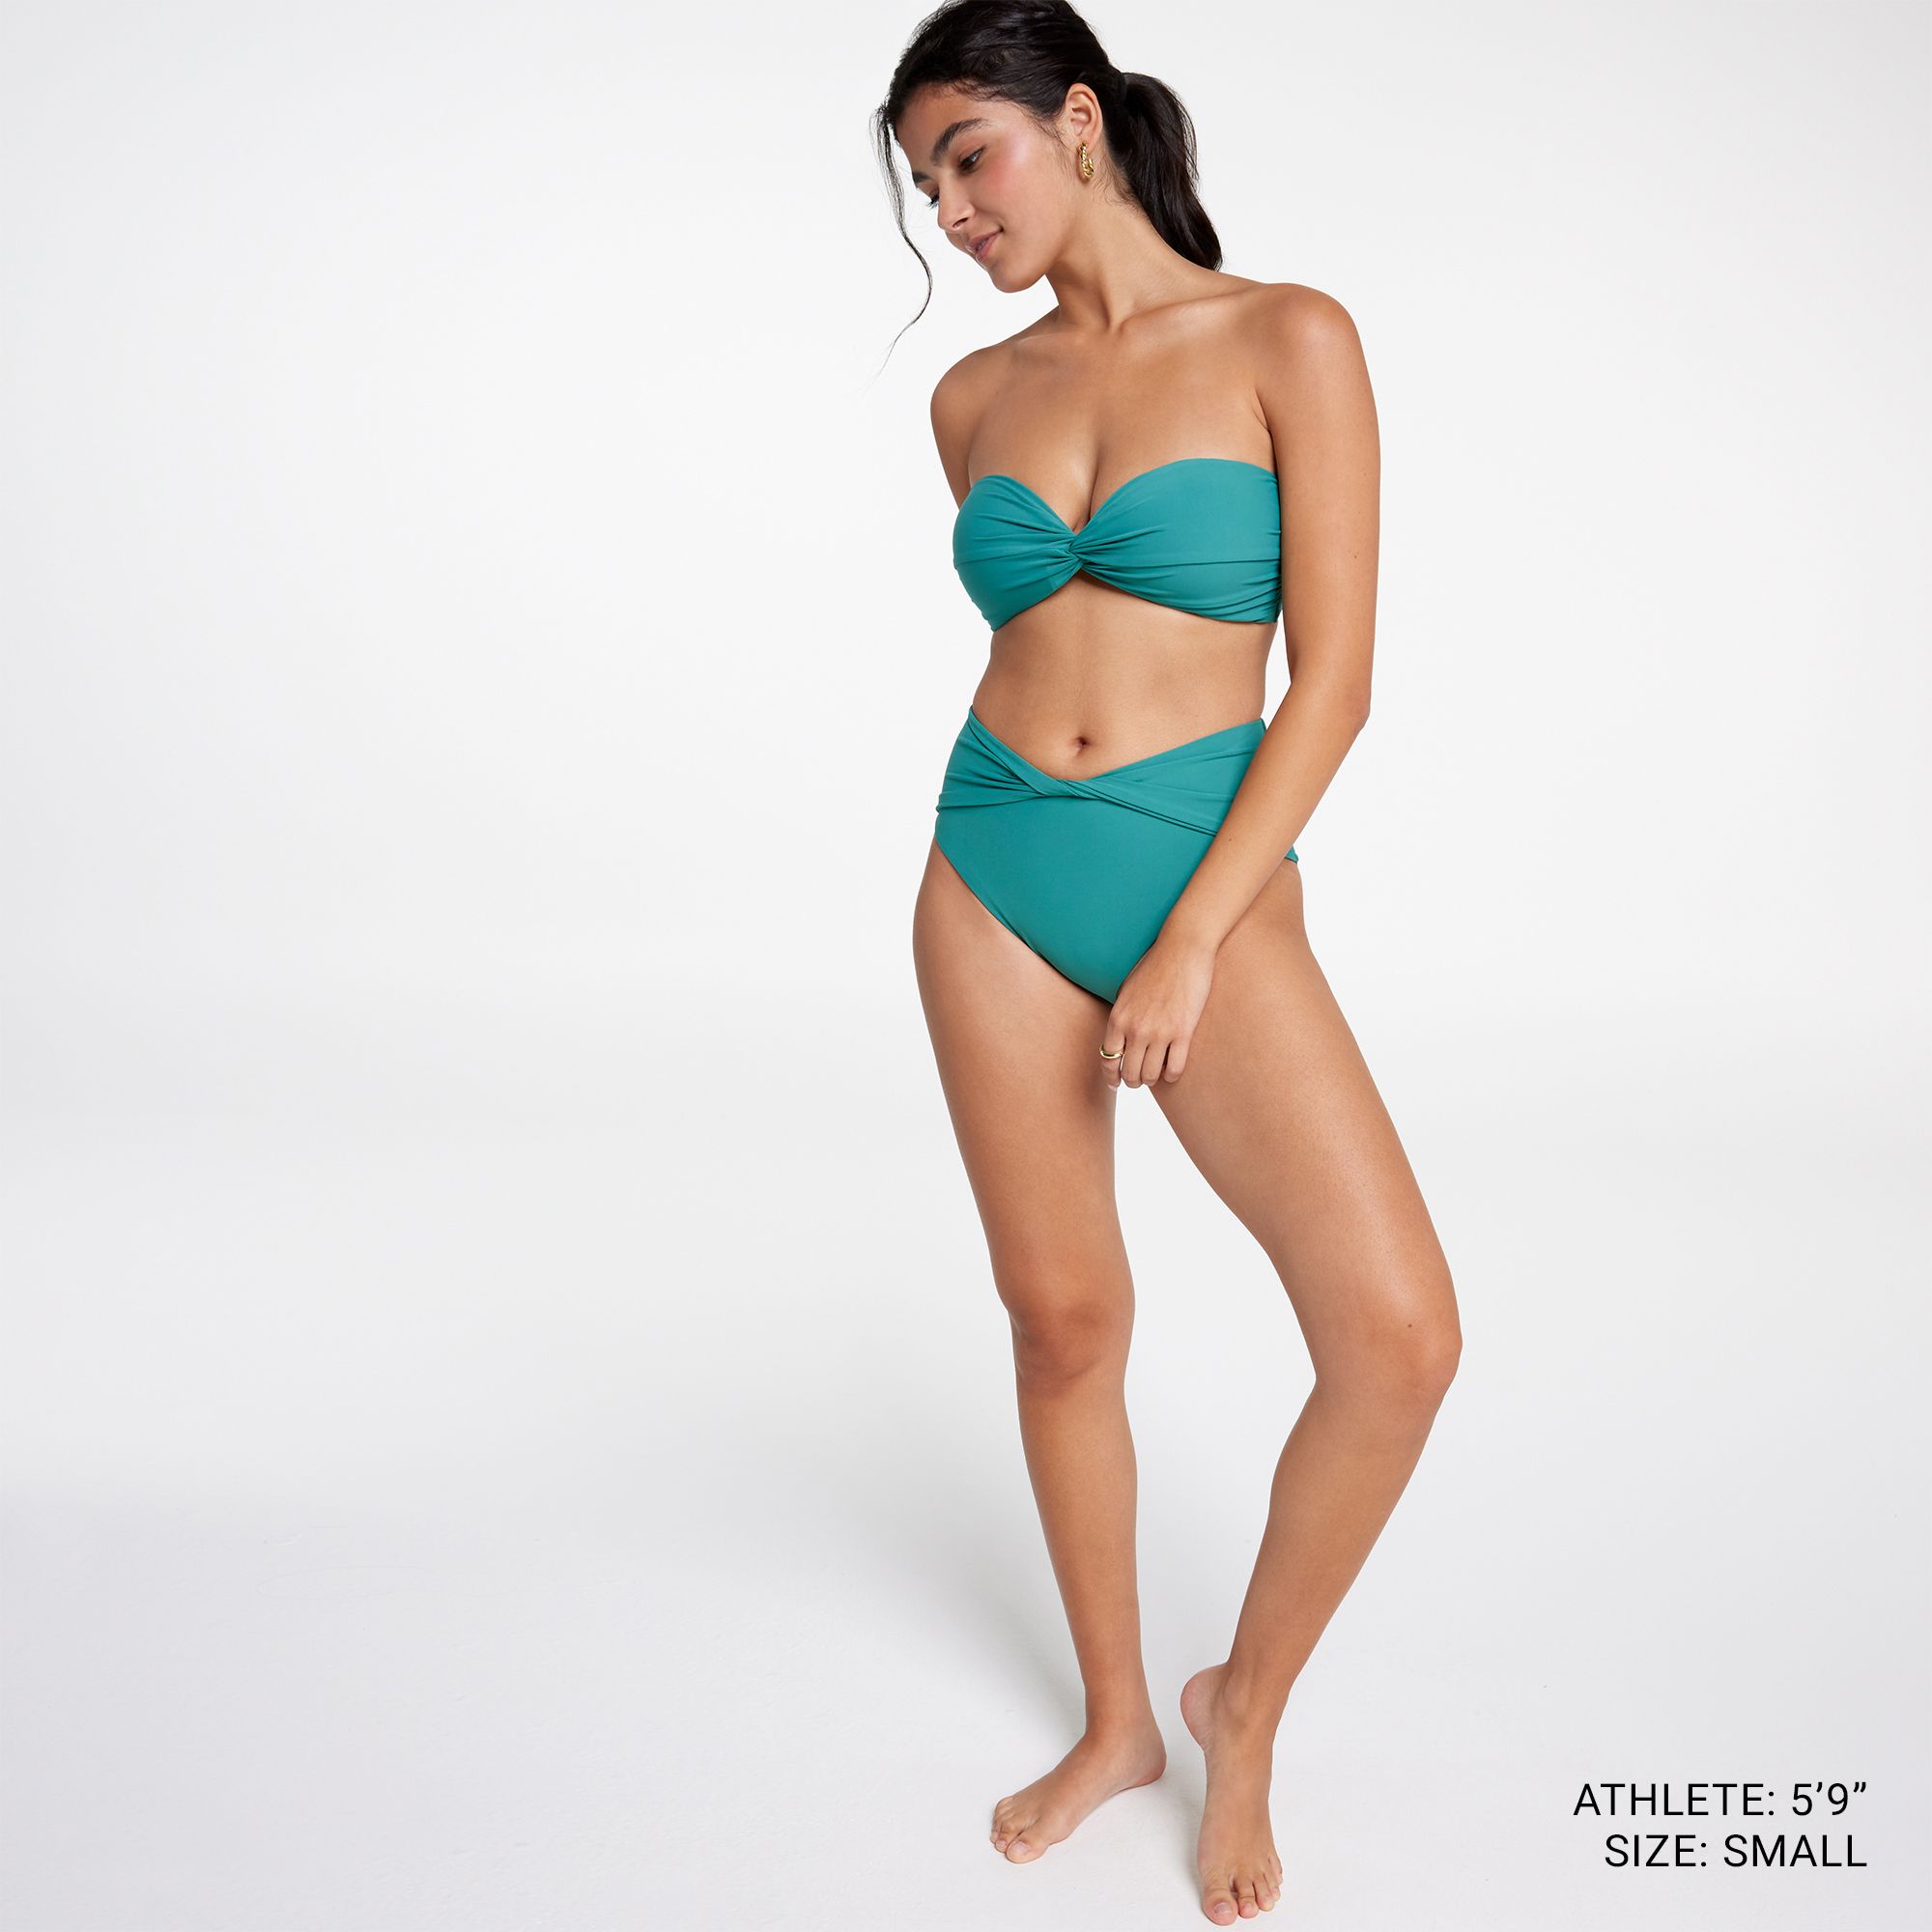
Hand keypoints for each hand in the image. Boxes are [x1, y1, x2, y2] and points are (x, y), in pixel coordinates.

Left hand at [1099, 931, 1217, 1088]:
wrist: (1182, 950)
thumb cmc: (1155, 966)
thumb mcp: (1127, 990)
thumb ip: (1122, 1016)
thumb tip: (1120, 1040)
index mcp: (1118, 1018)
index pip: (1108, 1059)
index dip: (1111, 1076)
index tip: (1115, 1083)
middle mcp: (1135, 1029)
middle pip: (1130, 1072)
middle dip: (1133, 1080)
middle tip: (1139, 1079)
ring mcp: (1159, 1032)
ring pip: (1151, 1075)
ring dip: (1152, 1079)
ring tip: (1156, 1075)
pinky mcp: (1183, 1032)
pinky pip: (1175, 1069)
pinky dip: (1172, 1075)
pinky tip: (1173, 1070)